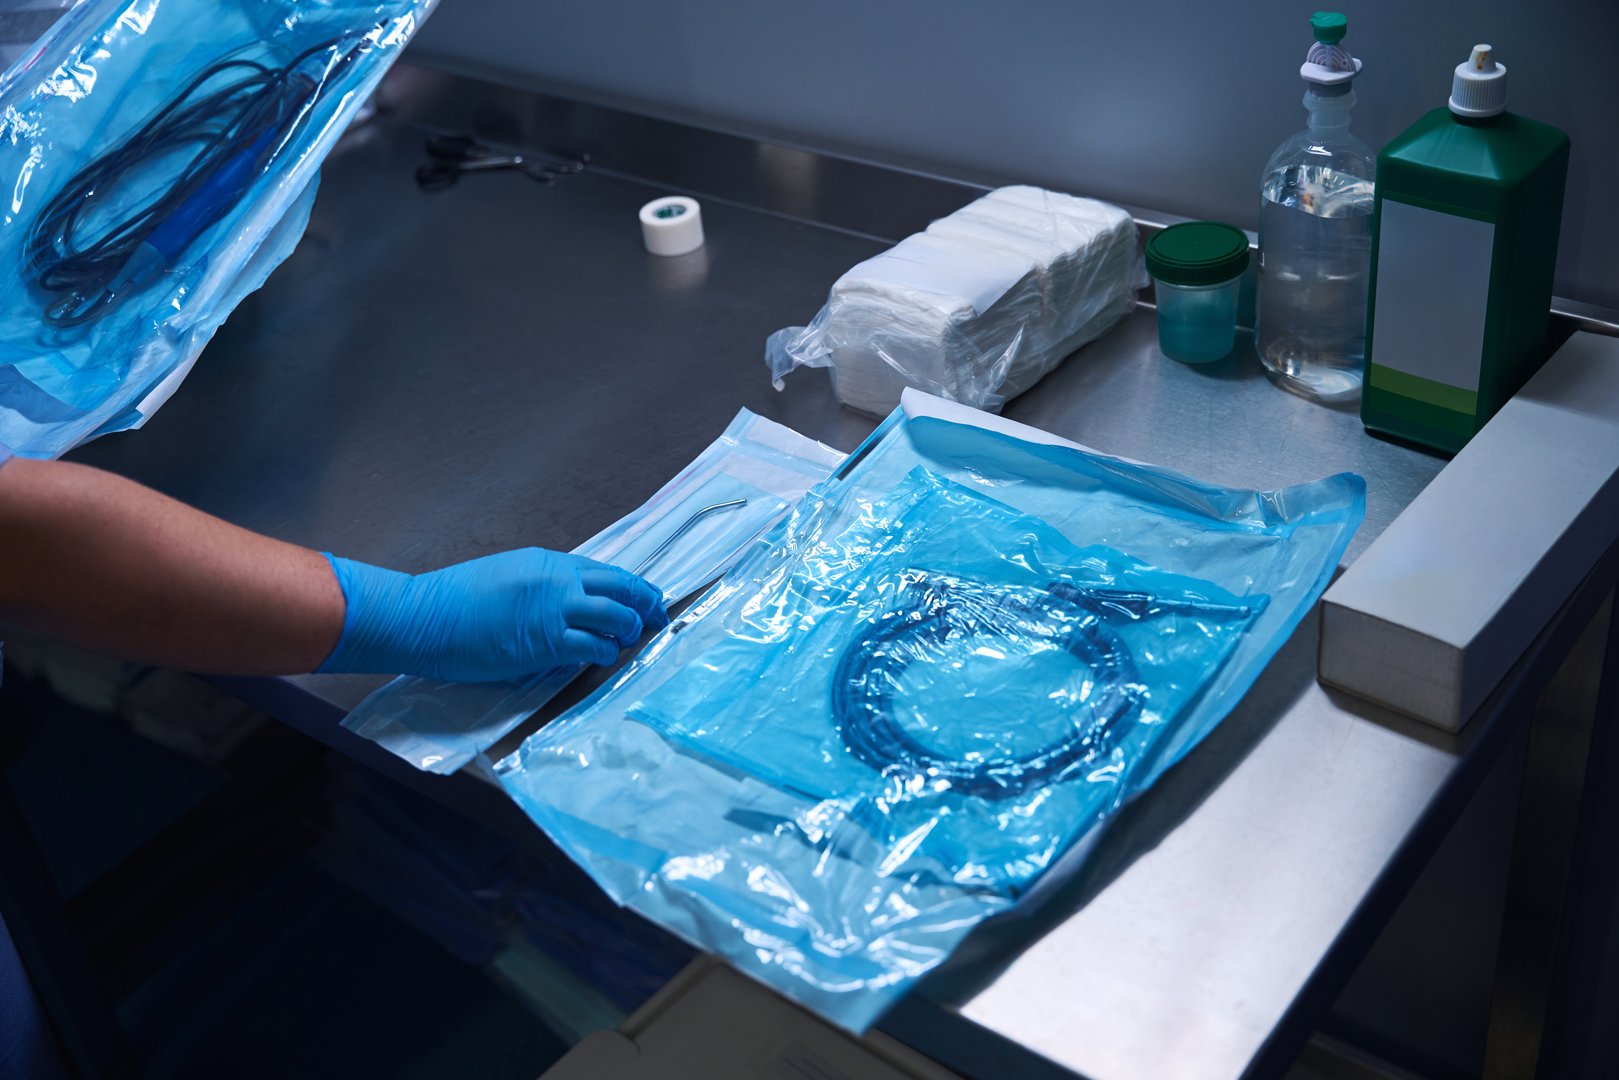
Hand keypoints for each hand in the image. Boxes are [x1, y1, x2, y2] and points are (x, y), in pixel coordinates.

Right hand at [317, 548, 667, 681]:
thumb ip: (542, 585)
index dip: (633, 587)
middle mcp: (559, 581)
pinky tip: (600, 658)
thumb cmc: (456, 601)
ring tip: (626, 641)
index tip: (646, 599)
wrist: (426, 617)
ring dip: (627, 631)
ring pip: (616, 617)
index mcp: (549, 562)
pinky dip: (604, 653)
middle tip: (657, 619)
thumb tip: (567, 601)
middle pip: (622, 588)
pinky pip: (593, 647)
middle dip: (646, 604)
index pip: (606, 572)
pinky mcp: (547, 643)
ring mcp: (555, 610)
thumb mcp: (507, 575)